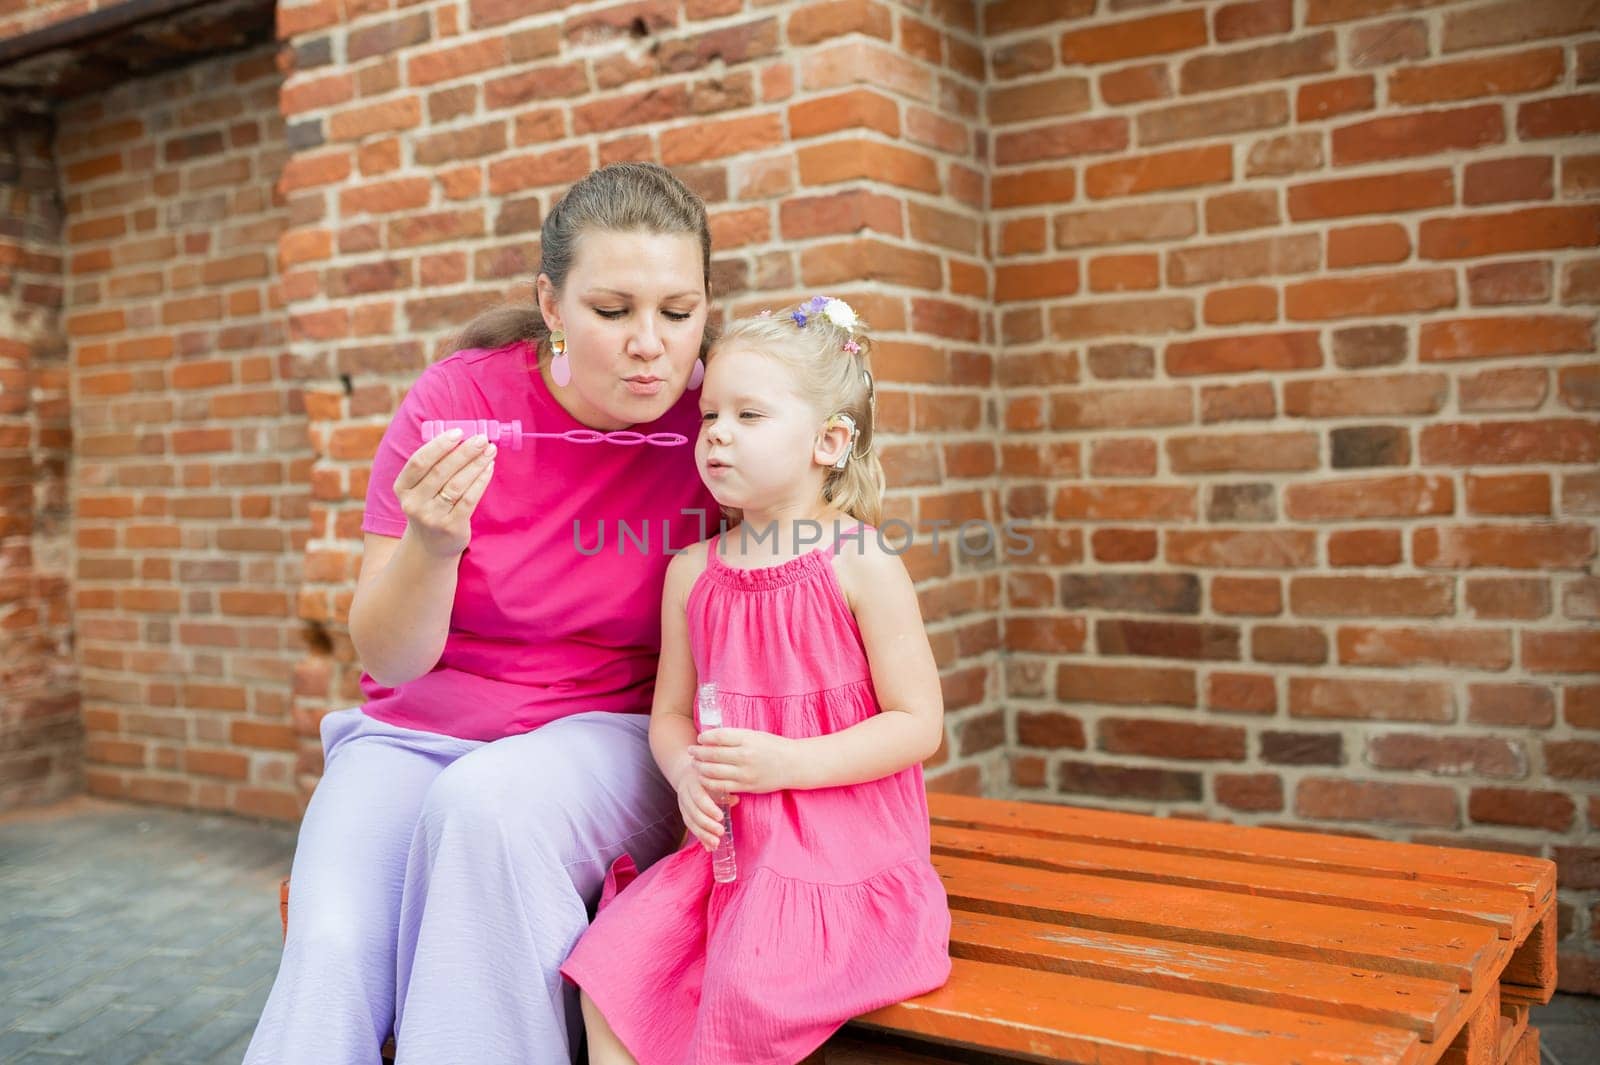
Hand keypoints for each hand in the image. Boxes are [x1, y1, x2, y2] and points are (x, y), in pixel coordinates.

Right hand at [394, 430, 496, 558]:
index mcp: (402, 488)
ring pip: (457, 485)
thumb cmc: (431, 505)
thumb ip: (435, 465)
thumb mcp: (422, 488)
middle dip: (464, 452)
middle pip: (441, 472)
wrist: (431, 545)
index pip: (419, 462)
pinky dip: (481, 481)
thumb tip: (463, 437)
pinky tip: (488, 468)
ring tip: (489, 450)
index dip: (439, 445)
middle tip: (481, 438)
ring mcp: (432, 517)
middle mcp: (413, 503)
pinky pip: (469, 499)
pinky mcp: (451, 527)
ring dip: (476, 464)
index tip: (459, 431)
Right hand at [674, 763, 737, 851]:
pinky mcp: (683, 812)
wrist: (687, 772)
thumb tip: (736, 800)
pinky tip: (709, 846)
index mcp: (694, 781)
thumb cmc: (708, 774)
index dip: (709, 808)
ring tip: (716, 843)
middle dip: (707, 824)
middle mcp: (685, 792)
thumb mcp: (715, 777)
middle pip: (693, 811)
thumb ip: (724, 788)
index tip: (721, 817)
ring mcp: (682, 803)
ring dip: (703, 834)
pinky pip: (690, 826)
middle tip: (721, 832)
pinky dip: (700, 837)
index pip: (699, 797)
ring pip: (690, 821)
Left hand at [689, 728, 796, 796]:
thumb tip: (712, 738)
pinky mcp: (746, 786)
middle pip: (713, 754)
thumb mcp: (756, 735)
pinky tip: (704, 778)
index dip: (705, 737)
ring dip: (700, 768)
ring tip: (695, 764)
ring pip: (714, 772)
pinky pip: (722, 786)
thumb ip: (735, 736)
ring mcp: (745, 773)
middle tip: (691, 751)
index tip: (700, 738)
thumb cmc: (774, 747)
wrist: (794, 765)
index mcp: (748, 739)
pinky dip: (709, 782)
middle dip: (698, 753)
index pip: (719, 736)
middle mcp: (745, 756)